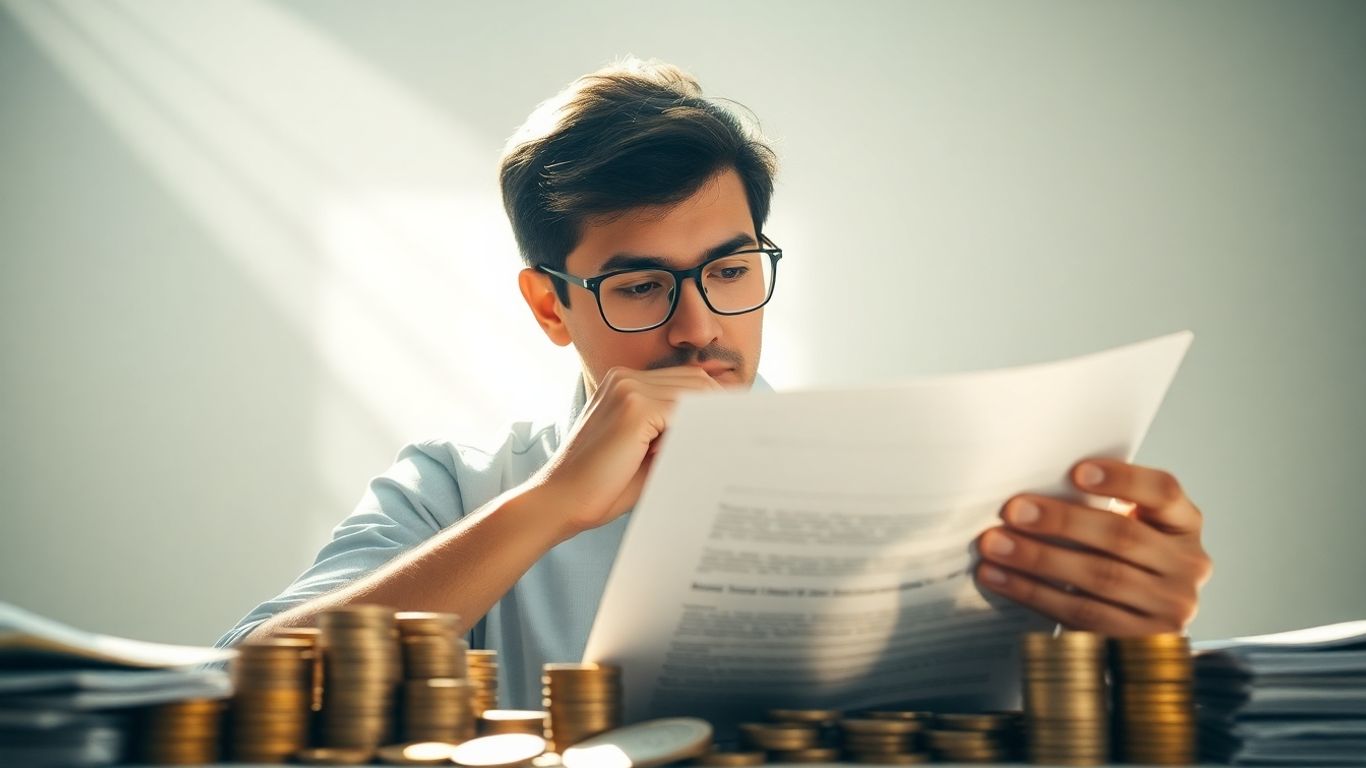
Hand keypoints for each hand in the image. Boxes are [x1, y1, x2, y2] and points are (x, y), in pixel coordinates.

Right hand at [529, 365, 722, 538]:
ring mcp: (629, 388)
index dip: (713, 403)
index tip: (737, 425)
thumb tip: (722, 430)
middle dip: (720, 408)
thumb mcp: (647, 453)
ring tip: (731, 447)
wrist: (560, 503)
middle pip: (695, 381)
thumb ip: (676, 434)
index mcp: (625, 382)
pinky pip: (683, 412)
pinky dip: (699, 430)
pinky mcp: (634, 407)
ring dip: (712, 420)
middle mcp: (626, 377)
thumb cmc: (602, 486)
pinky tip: (710, 451)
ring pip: (693, 394)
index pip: (686, 381)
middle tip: (744, 434)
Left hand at [974, 458, 1212, 635]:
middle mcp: (1188, 565)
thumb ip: (1101, 507)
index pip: (1163, 492)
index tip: (1077, 472)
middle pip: (1123, 537)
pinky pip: (1082, 615)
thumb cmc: (1124, 559)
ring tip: (997, 545)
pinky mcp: (1141, 641)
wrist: (1143, 623)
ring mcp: (1170, 607)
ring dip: (1039, 560)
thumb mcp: (1132, 527)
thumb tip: (1035, 492)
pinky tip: (1002, 578)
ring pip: (1099, 578)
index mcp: (1184, 524)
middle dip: (1062, 522)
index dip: (1122, 480)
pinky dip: (1034, 594)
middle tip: (1014, 511)